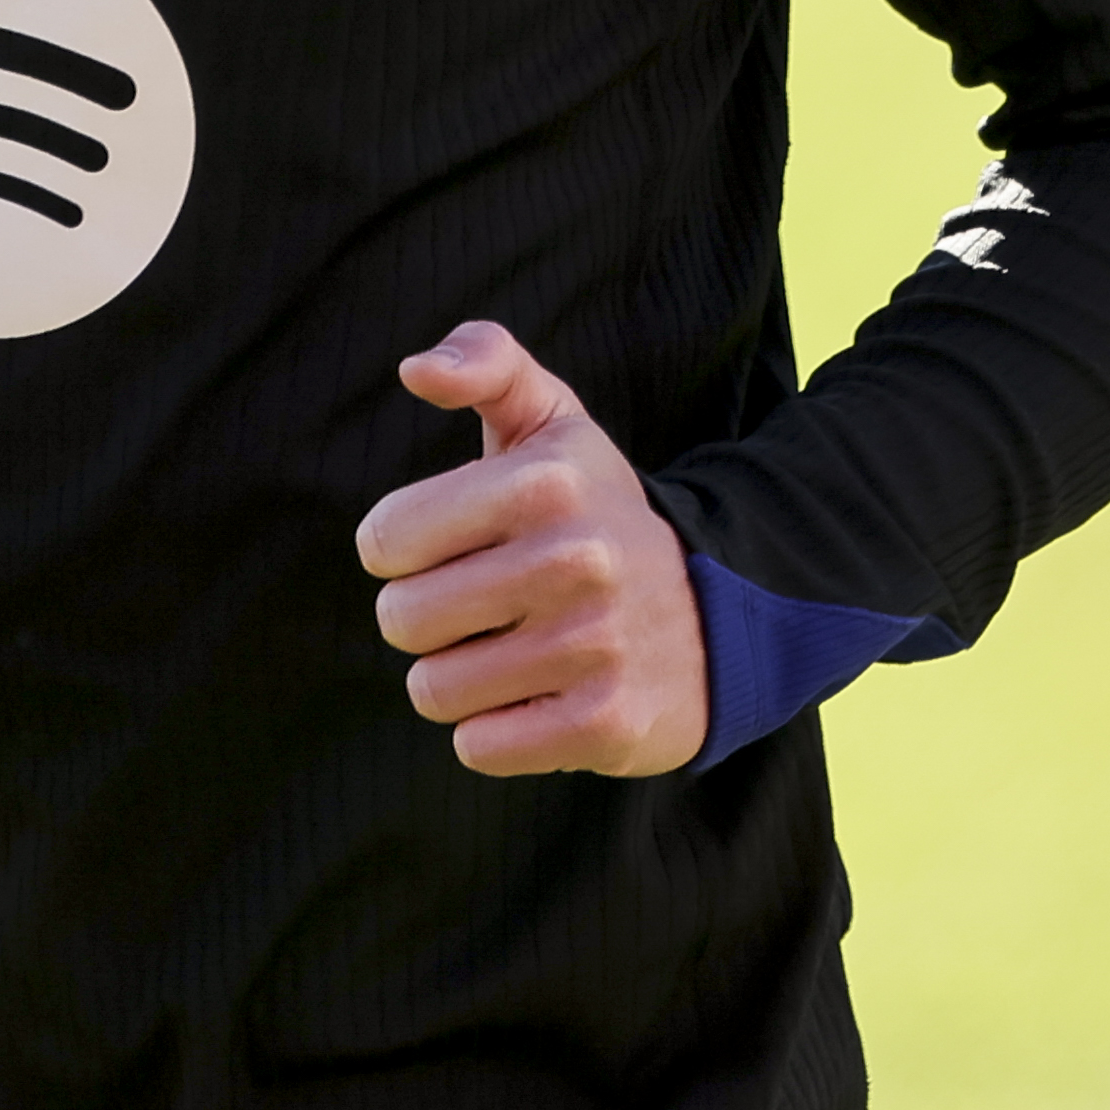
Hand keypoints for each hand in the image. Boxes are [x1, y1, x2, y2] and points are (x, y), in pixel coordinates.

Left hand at [355, 319, 708, 778]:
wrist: (725, 612)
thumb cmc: (600, 512)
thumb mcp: (555, 421)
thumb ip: (485, 362)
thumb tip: (415, 369)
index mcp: (545, 482)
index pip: (384, 539)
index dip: (401, 549)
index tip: (449, 546)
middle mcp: (574, 560)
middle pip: (401, 620)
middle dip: (425, 620)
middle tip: (481, 605)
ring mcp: (595, 646)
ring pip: (433, 691)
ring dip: (457, 680)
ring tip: (511, 652)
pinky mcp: (607, 724)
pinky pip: (479, 747)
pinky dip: (494, 732)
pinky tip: (539, 697)